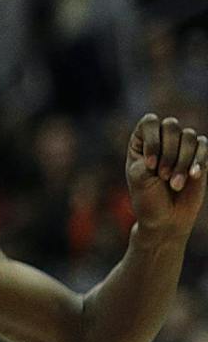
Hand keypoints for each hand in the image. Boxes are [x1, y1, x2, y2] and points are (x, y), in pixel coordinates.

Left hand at [126, 113, 207, 234]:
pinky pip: (204, 146)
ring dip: (182, 161)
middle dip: (168, 153)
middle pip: (171, 126)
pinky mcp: (200, 156)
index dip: (152, 140)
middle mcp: (162, 140)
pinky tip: (193, 176)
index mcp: (141, 141)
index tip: (149, 165)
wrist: (167, 218)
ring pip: (189, 136)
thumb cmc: (148, 198)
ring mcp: (182, 147)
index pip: (150, 122)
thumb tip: (173, 130)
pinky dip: (199, 160)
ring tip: (175, 184)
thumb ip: (150, 152)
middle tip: (162, 176)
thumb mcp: (140, 176)